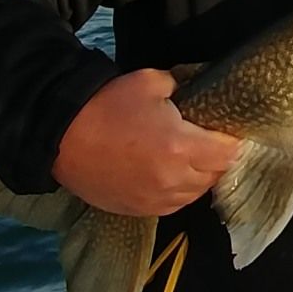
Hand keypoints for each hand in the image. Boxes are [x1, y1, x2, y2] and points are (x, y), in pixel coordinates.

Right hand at [51, 69, 240, 215]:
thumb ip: (183, 86)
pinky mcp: (136, 209)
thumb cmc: (106, 106)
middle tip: (211, 142)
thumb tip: (197, 90)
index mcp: (181, 147)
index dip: (233, 140)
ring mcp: (154, 199)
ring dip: (200, 177)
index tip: (229, 131)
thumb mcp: (151, 82)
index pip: (229, 153)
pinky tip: (172, 174)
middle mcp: (172, 179)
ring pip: (196, 193)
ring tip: (192, 158)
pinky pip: (173, 205)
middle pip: (215, 174)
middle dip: (218, 158)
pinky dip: (179, 191)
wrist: (59, 136)